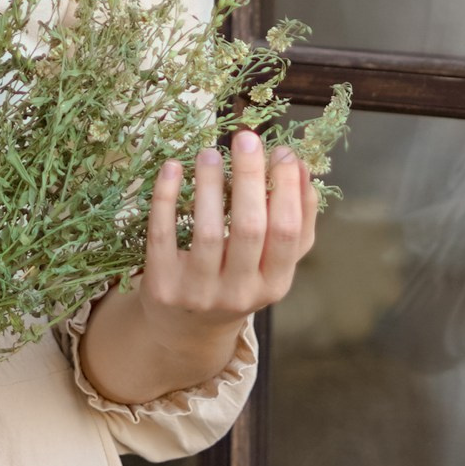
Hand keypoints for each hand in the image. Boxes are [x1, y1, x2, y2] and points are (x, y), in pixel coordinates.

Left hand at [137, 129, 318, 332]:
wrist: (185, 328)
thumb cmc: (238, 280)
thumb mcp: (272, 261)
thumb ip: (296, 220)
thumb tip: (302, 167)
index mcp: (274, 284)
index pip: (286, 233)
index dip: (287, 190)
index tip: (282, 151)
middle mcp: (240, 293)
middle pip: (249, 229)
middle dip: (250, 178)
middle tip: (247, 137)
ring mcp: (198, 292)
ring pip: (207, 232)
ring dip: (210, 186)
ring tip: (210, 152)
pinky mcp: (162, 285)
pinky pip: (163, 235)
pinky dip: (166, 198)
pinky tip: (172, 167)